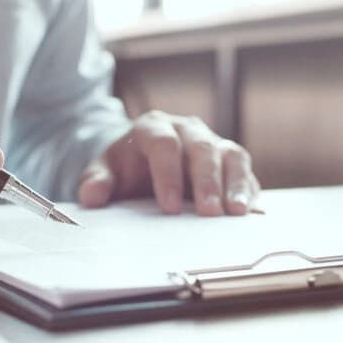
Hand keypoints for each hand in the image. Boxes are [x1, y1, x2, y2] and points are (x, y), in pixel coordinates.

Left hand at [77, 111, 259, 215]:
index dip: (168, 175)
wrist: (142, 162)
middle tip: (209, 212)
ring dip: (235, 184)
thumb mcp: (104, 172)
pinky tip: (250, 213)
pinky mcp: (229, 162)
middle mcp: (188, 130)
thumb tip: (92, 196)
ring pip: (230, 156)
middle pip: (202, 148)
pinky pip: (245, 172)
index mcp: (154, 129)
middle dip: (207, 181)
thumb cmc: (126, 168)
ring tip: (237, 212)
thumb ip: (96, 182)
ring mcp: (213, 144)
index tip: (169, 207)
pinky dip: (249, 192)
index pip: (164, 145)